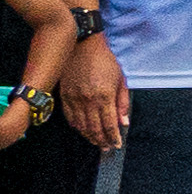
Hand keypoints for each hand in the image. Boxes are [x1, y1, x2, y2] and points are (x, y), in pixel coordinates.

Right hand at [62, 33, 123, 147]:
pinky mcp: (64, 94)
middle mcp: (87, 100)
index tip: (116, 146)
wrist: (84, 45)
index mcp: (104, 97)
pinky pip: (68, 116)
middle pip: (94, 128)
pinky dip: (75, 126)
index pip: (109, 125)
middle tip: (107, 148)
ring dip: (88, 136)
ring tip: (96, 142)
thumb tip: (124, 123)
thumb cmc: (107, 61)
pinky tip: (81, 130)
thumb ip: (122, 103)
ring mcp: (74, 98)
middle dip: (101, 140)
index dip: (113, 138)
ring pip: (80, 125)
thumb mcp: (121, 80)